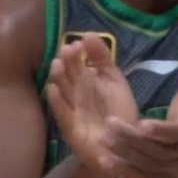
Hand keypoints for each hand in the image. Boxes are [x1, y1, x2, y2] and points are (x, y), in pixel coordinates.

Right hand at [45, 33, 138, 173]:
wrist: (124, 144)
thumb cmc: (118, 110)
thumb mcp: (114, 79)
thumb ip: (102, 57)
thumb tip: (89, 33)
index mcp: (85, 81)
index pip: (76, 64)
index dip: (76, 54)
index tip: (78, 43)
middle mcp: (76, 94)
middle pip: (69, 76)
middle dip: (67, 63)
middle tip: (67, 50)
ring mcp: (72, 110)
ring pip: (62, 92)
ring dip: (58, 79)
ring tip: (57, 64)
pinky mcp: (71, 128)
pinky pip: (62, 114)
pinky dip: (57, 102)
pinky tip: (52, 90)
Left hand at [100, 70, 177, 177]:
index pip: (176, 134)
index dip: (160, 130)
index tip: (140, 123)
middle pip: (158, 151)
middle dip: (133, 139)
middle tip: (111, 124)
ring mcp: (173, 170)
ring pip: (148, 165)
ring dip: (125, 154)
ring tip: (104, 140)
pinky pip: (142, 177)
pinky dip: (124, 170)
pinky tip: (105, 162)